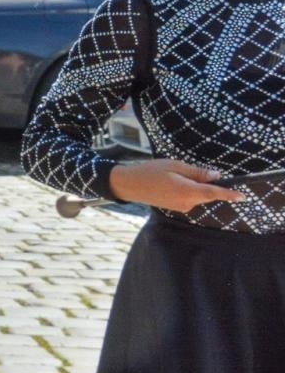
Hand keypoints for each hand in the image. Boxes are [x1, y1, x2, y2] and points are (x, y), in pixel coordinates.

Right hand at [108, 159, 241, 213]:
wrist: (129, 185)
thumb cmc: (150, 171)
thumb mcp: (174, 165)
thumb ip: (197, 172)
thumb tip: (216, 175)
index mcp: (187, 191)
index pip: (213, 193)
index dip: (229, 194)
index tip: (243, 196)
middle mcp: (187, 202)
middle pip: (207, 194)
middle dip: (206, 183)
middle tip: (186, 170)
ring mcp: (181, 207)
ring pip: (198, 196)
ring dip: (195, 186)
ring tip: (174, 175)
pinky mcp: (176, 207)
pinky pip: (190, 198)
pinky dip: (188, 190)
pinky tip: (172, 182)